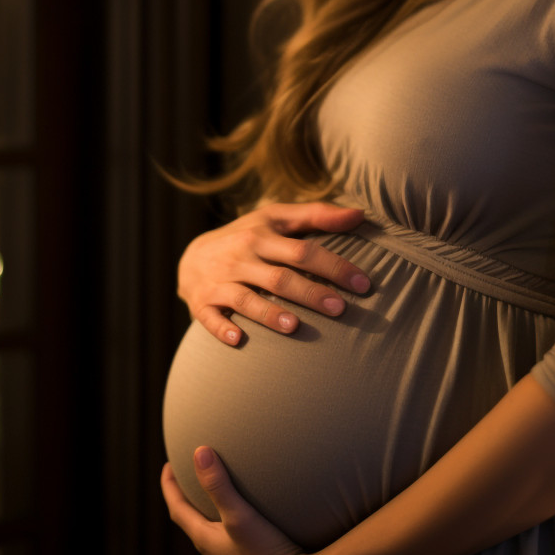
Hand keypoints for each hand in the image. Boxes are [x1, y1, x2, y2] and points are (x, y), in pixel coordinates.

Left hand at [161, 448, 329, 554]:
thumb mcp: (239, 516)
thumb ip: (219, 486)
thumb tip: (200, 452)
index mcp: (204, 539)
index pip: (177, 509)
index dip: (169, 486)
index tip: (168, 466)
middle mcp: (212, 551)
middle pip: (191, 519)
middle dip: (186, 496)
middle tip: (188, 474)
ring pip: (209, 530)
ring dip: (205, 510)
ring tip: (214, 492)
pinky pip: (226, 537)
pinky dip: (225, 520)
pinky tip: (243, 516)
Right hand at [177, 202, 369, 344]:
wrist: (192, 257)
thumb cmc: (248, 237)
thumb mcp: (276, 218)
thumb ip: (318, 215)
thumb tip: (360, 215)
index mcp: (262, 236)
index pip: (303, 251)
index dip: (334, 266)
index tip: (363, 284)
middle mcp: (241, 258)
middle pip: (279, 277)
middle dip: (310, 293)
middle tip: (340, 308)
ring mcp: (220, 282)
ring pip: (246, 300)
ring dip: (269, 313)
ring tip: (296, 326)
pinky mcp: (202, 303)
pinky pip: (210, 318)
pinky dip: (222, 329)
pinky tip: (239, 339)